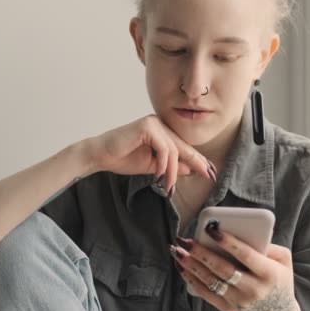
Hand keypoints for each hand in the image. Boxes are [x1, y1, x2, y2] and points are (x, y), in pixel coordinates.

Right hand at [86, 115, 216, 193]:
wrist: (100, 155)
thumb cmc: (122, 158)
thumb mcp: (153, 167)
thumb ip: (171, 167)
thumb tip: (191, 170)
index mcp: (161, 132)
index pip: (183, 147)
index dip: (197, 160)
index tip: (209, 172)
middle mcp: (159, 124)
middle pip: (182, 146)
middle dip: (196, 163)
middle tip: (208, 176)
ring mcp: (153, 123)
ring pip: (173, 150)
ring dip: (172, 172)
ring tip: (168, 187)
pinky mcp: (147, 126)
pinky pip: (163, 148)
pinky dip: (164, 165)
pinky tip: (159, 177)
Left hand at [170, 223, 302, 310]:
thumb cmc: (278, 280)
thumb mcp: (284, 261)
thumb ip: (270, 245)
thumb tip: (246, 231)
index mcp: (269, 274)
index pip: (245, 255)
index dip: (227, 241)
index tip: (211, 229)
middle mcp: (254, 289)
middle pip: (223, 269)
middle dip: (201, 253)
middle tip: (186, 240)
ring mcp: (240, 301)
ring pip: (211, 281)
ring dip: (191, 265)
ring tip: (177, 251)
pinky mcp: (228, 309)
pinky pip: (206, 294)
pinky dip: (192, 280)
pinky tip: (182, 268)